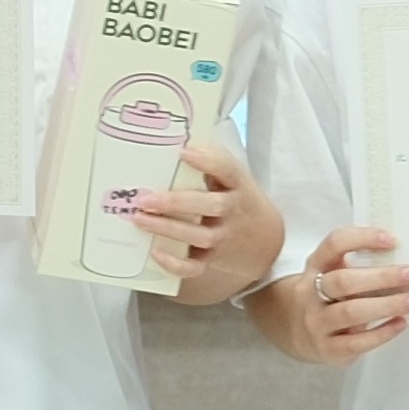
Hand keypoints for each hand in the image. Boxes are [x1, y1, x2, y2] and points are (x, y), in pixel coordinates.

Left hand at [131, 136, 282, 305]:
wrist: (268, 241)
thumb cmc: (240, 200)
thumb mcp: (236, 177)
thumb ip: (213, 161)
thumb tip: (182, 142)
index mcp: (238, 185)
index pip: (228, 170)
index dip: (207, 160)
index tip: (183, 152)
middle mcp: (233, 211)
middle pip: (208, 206)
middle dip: (176, 202)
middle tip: (146, 198)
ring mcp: (224, 238)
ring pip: (197, 235)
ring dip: (167, 229)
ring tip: (139, 219)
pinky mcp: (214, 260)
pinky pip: (195, 267)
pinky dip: (175, 264)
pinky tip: (155, 253)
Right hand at [282, 223, 408, 360]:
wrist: (291, 331)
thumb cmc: (325, 295)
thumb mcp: (331, 273)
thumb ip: (358, 266)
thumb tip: (403, 263)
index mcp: (316, 265)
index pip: (334, 244)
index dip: (362, 238)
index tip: (392, 239)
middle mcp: (310, 293)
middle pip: (344, 281)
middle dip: (382, 277)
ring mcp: (316, 323)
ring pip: (351, 312)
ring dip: (388, 305)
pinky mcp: (327, 349)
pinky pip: (357, 342)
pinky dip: (383, 332)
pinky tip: (401, 323)